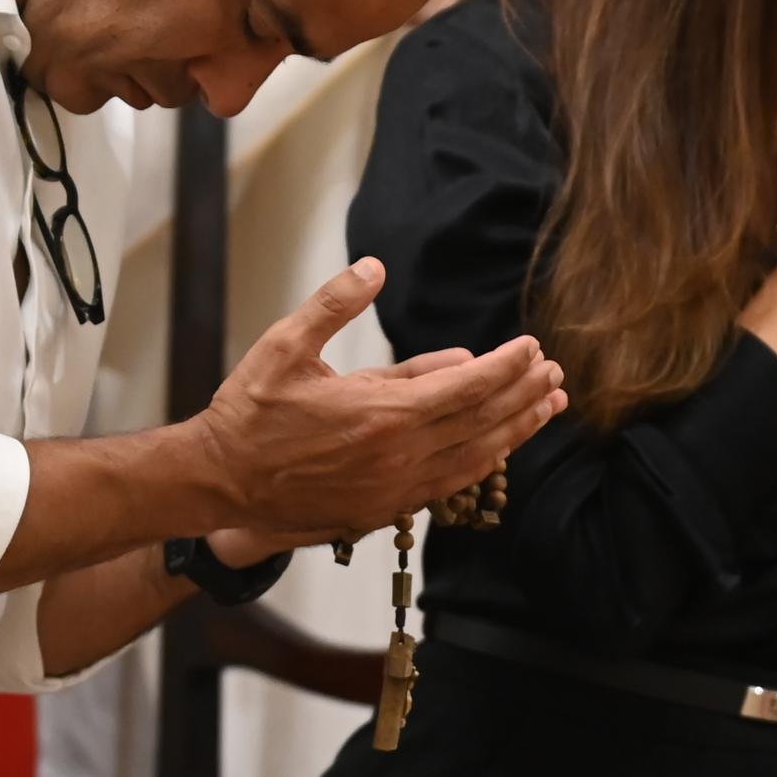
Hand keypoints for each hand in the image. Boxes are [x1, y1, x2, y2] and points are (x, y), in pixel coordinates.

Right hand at [188, 261, 563, 542]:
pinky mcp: (385, 507)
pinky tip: (500, 446)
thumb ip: (334, 304)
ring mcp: (395, 487)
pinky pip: (449, 483)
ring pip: (474, 456)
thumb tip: (375, 268)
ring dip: (515, 430)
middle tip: (556, 374)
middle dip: (524, 395)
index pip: (466, 387)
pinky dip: (482, 461)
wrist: (220, 482)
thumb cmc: (250, 411)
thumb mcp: (286, 345)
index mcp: (381, 412)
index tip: (532, 348)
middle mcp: (398, 455)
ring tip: (548, 408)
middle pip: (481, 422)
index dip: (506, 367)